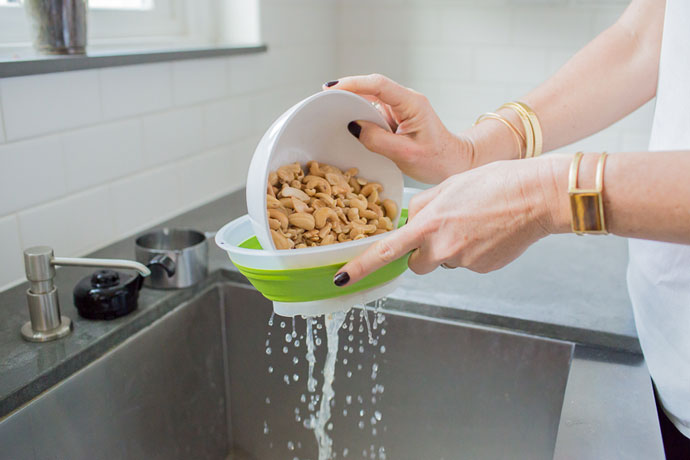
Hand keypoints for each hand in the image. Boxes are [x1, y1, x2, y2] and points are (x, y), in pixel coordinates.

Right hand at [323, 74, 474, 183]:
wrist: (454, 162)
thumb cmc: (436, 159)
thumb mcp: (405, 154)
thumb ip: (378, 140)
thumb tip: (353, 126)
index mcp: (412, 103)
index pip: (379, 84)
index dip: (353, 84)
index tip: (331, 89)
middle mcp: (405, 100)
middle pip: (371, 87)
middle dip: (347, 92)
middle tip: (324, 102)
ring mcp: (400, 107)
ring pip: (370, 98)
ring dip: (352, 105)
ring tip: (332, 114)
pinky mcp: (395, 116)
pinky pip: (373, 110)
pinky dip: (359, 116)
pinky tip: (348, 124)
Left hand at [333, 157, 562, 285]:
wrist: (536, 196)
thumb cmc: (494, 183)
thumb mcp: (447, 186)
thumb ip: (423, 206)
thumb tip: (411, 222)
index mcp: (429, 223)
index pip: (387, 250)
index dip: (362, 266)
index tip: (342, 278)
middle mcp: (442, 247)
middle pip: (416, 263)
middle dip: (422, 252)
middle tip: (444, 230)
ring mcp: (463, 261)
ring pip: (445, 261)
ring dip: (451, 248)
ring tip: (475, 224)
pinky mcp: (482, 269)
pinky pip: (467, 263)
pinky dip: (473, 251)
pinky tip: (489, 232)